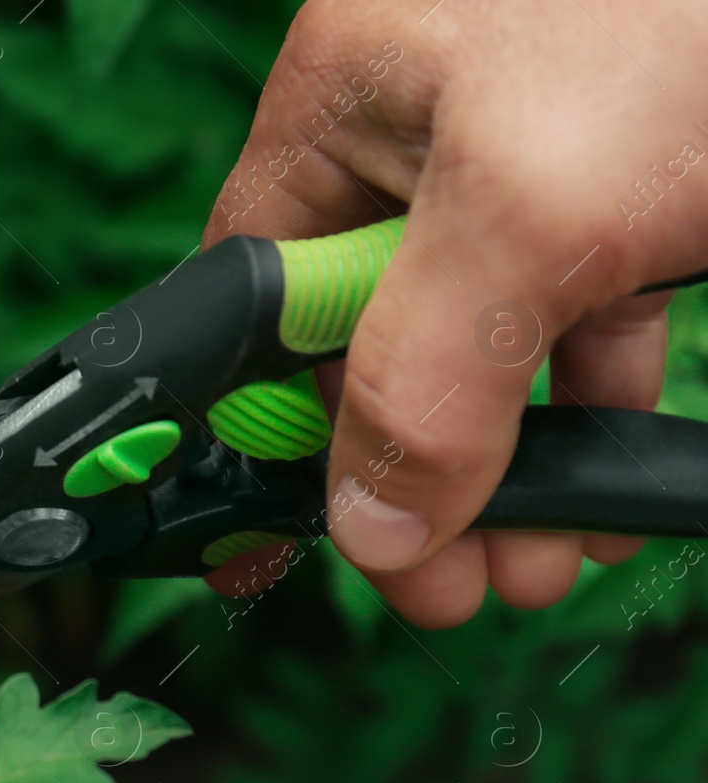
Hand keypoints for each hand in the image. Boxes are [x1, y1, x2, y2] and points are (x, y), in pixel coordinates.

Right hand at [200, 0, 707, 627]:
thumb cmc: (682, 14)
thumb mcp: (533, 212)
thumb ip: (426, 377)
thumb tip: (372, 525)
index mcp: (339, 112)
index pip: (258, 304)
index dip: (267, 427)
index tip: (296, 538)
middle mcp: (410, 142)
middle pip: (362, 344)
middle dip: (405, 473)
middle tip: (444, 583)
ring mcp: (515, 168)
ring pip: (471, 352)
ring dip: (499, 470)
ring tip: (529, 567)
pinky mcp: (616, 190)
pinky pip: (568, 327)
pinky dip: (582, 416)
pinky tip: (604, 490)